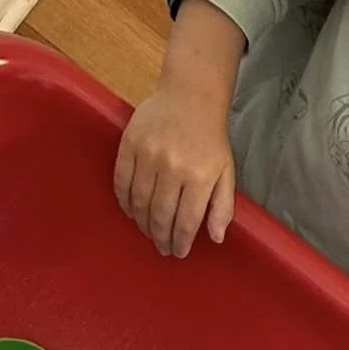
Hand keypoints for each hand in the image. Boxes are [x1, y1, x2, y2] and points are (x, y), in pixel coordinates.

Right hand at [116, 87, 235, 256]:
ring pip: (140, 202)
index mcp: (199, 177)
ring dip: (142, 223)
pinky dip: (124, 201)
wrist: (190, 97)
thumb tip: (216, 238)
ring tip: (148, 232)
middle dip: (161, 237)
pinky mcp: (130, 144)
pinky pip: (122, 181)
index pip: (187, 221)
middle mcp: (173, 168)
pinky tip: (131, 212)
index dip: (181, 242)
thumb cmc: (210, 139)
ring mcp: (149, 155)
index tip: (178, 252)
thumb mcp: (226, 172)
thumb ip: (223, 206)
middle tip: (162, 248)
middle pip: (161, 215)